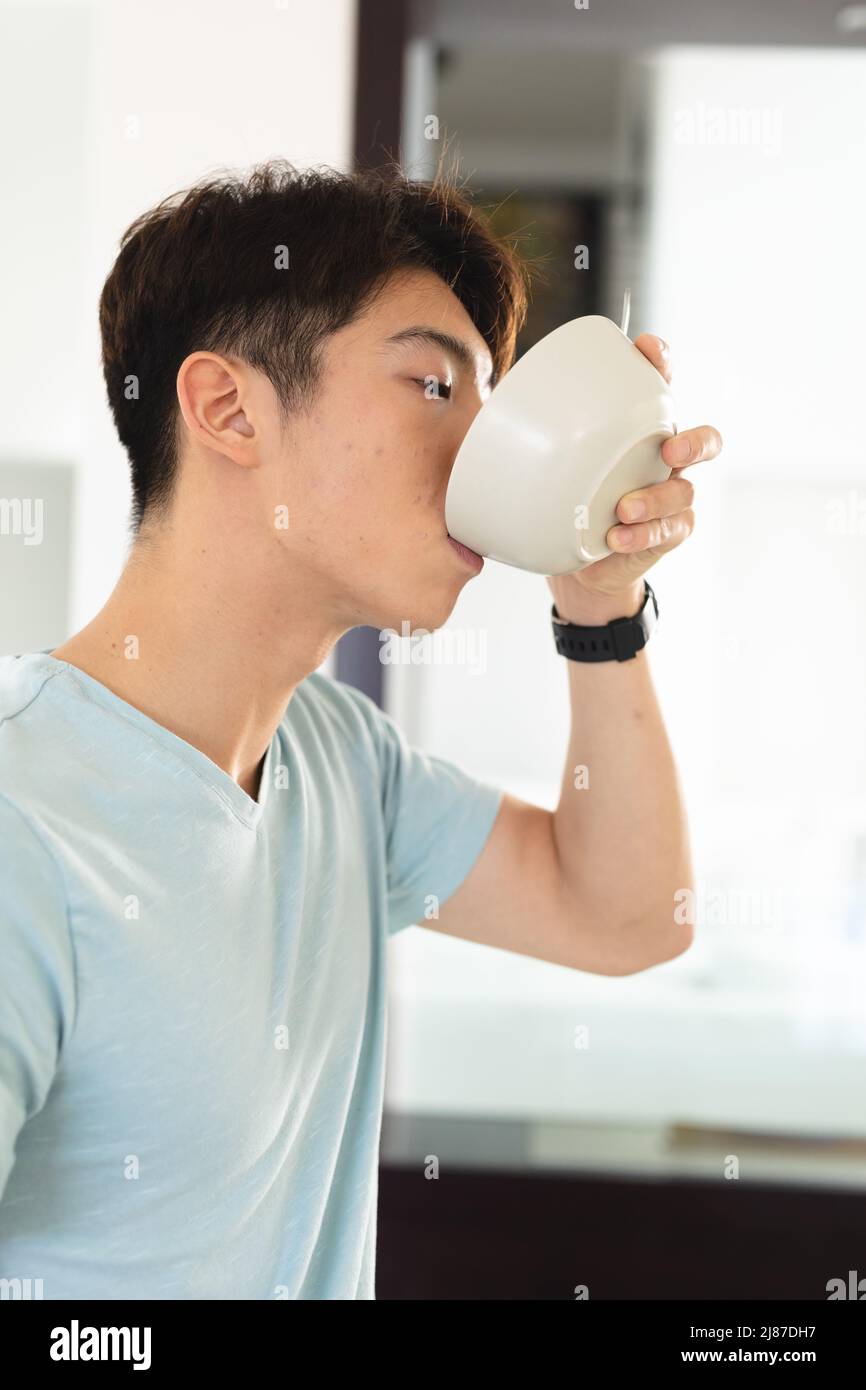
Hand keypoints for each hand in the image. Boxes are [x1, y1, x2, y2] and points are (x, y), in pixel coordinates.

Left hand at [546, 333, 722, 624]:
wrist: (580, 561)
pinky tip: (616, 538)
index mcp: (639, 429)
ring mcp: (670, 497)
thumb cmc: (568, 499)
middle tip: (670, 448)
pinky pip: (669, 531)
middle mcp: (665, 459)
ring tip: (622, 510)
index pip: (660, 386)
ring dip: (655, 499)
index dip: (661, 363)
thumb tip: (485, 415)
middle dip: (694, 440)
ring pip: (683, 491)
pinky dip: (643, 535)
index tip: (647, 350)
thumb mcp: (551, 463)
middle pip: (705, 440)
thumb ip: (532, 436)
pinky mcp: (667, 533)